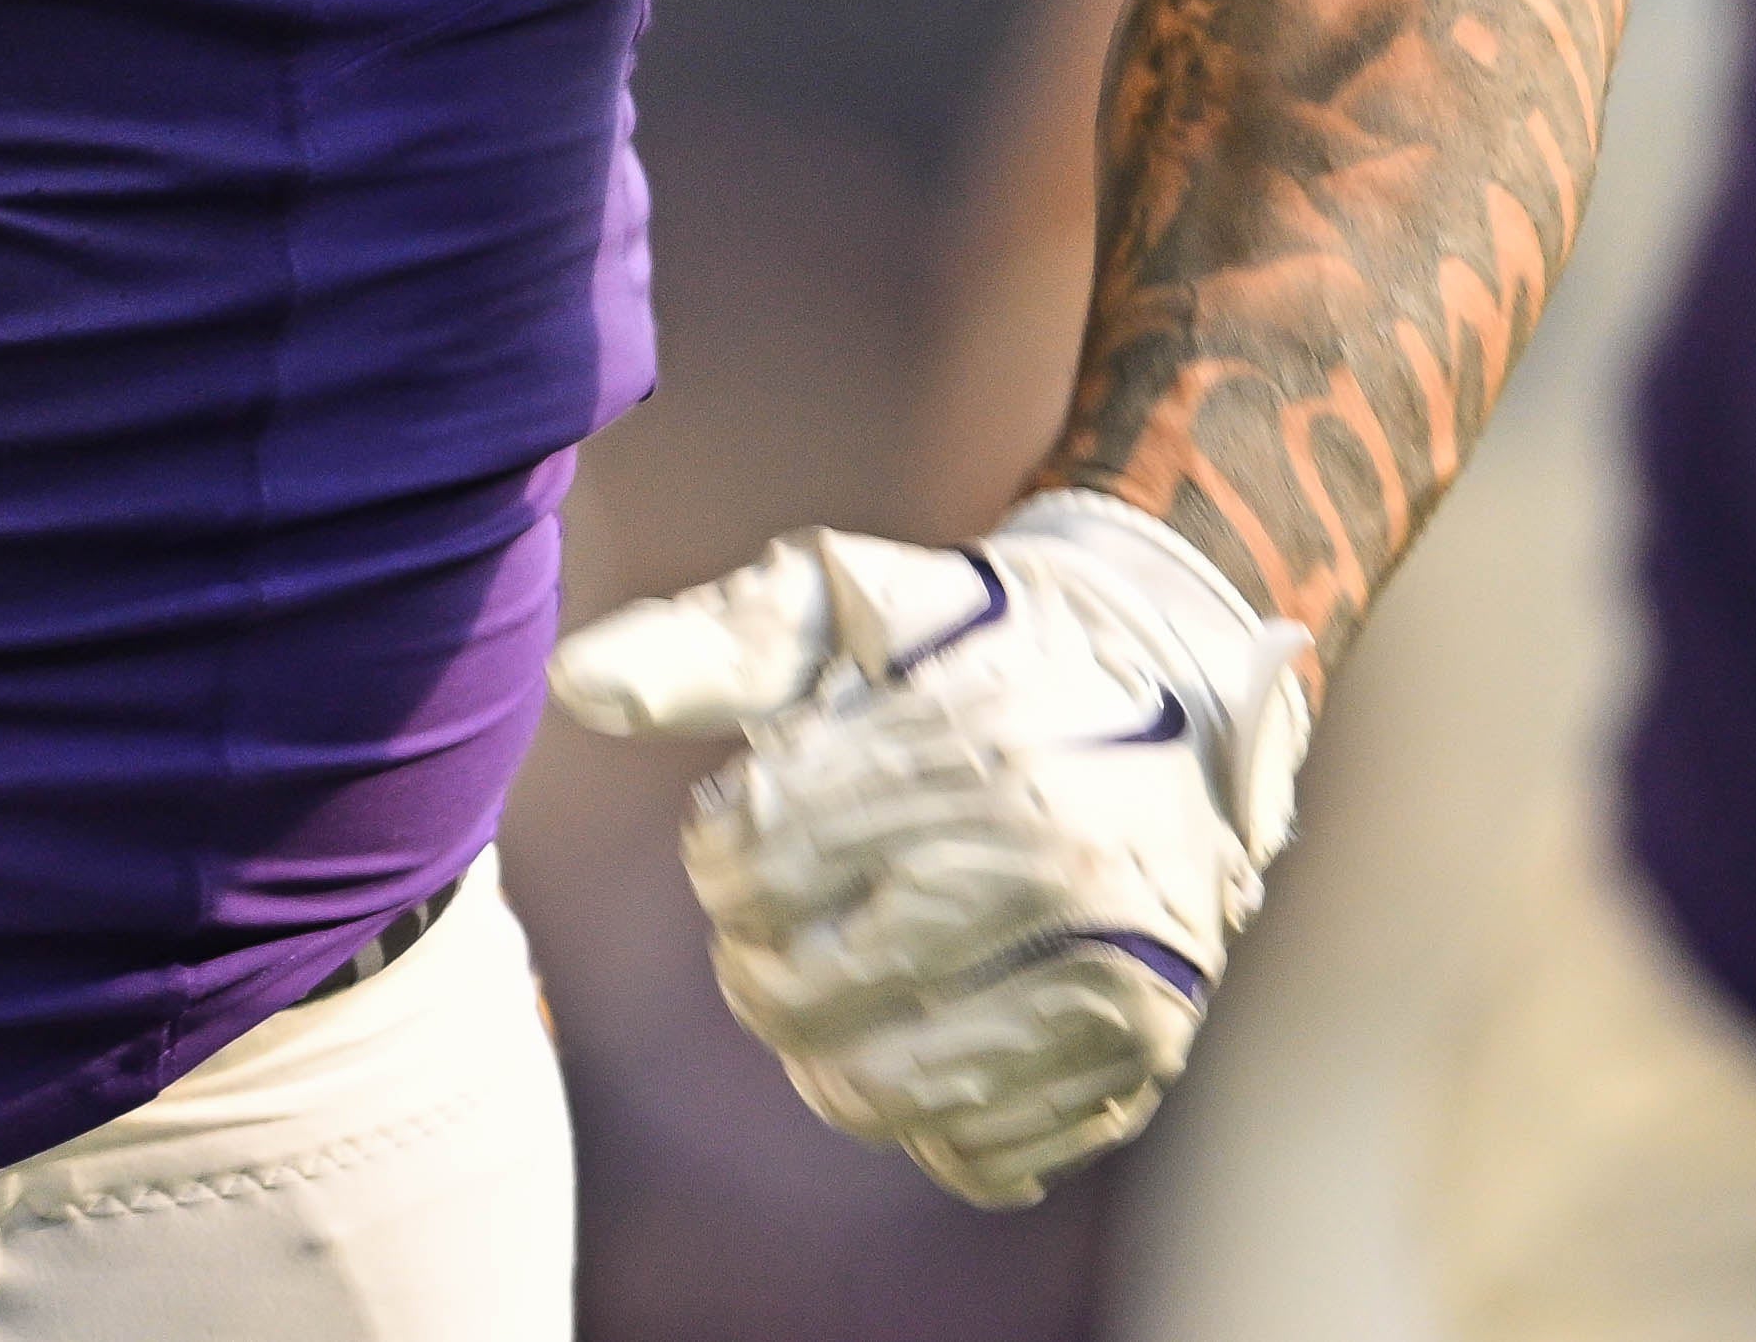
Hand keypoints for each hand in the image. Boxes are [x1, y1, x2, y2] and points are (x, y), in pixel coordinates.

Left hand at [547, 488, 1311, 1206]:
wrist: (1177, 686)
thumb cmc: (976, 647)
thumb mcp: (850, 604)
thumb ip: (715, 642)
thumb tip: (577, 683)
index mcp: (967, 754)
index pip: (751, 868)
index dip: (718, 853)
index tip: (753, 818)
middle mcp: (1051, 871)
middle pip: (799, 997)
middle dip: (756, 961)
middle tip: (782, 915)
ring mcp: (1111, 975)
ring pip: (880, 1096)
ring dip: (826, 1051)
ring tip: (842, 978)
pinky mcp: (1140, 1056)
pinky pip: (978, 1151)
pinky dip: (928, 1116)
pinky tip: (929, 1027)